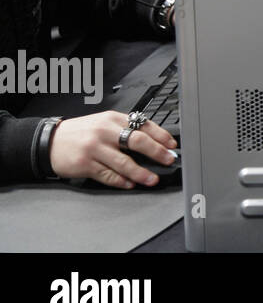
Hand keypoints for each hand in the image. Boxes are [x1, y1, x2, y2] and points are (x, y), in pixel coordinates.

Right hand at [48, 112, 177, 188]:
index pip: (143, 125)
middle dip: (157, 152)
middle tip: (168, 159)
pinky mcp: (85, 164)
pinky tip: (130, 184)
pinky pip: (108, 175)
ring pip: (124, 162)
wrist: (50, 141)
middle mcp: (105, 131)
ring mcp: (95, 148)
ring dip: (141, 172)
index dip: (161, 136)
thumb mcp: (103, 122)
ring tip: (152, 179)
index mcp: (113, 118)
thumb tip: (153, 142)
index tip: (172, 145)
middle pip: (137, 141)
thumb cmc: (81, 132)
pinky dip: (121, 181)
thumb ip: (125, 129)